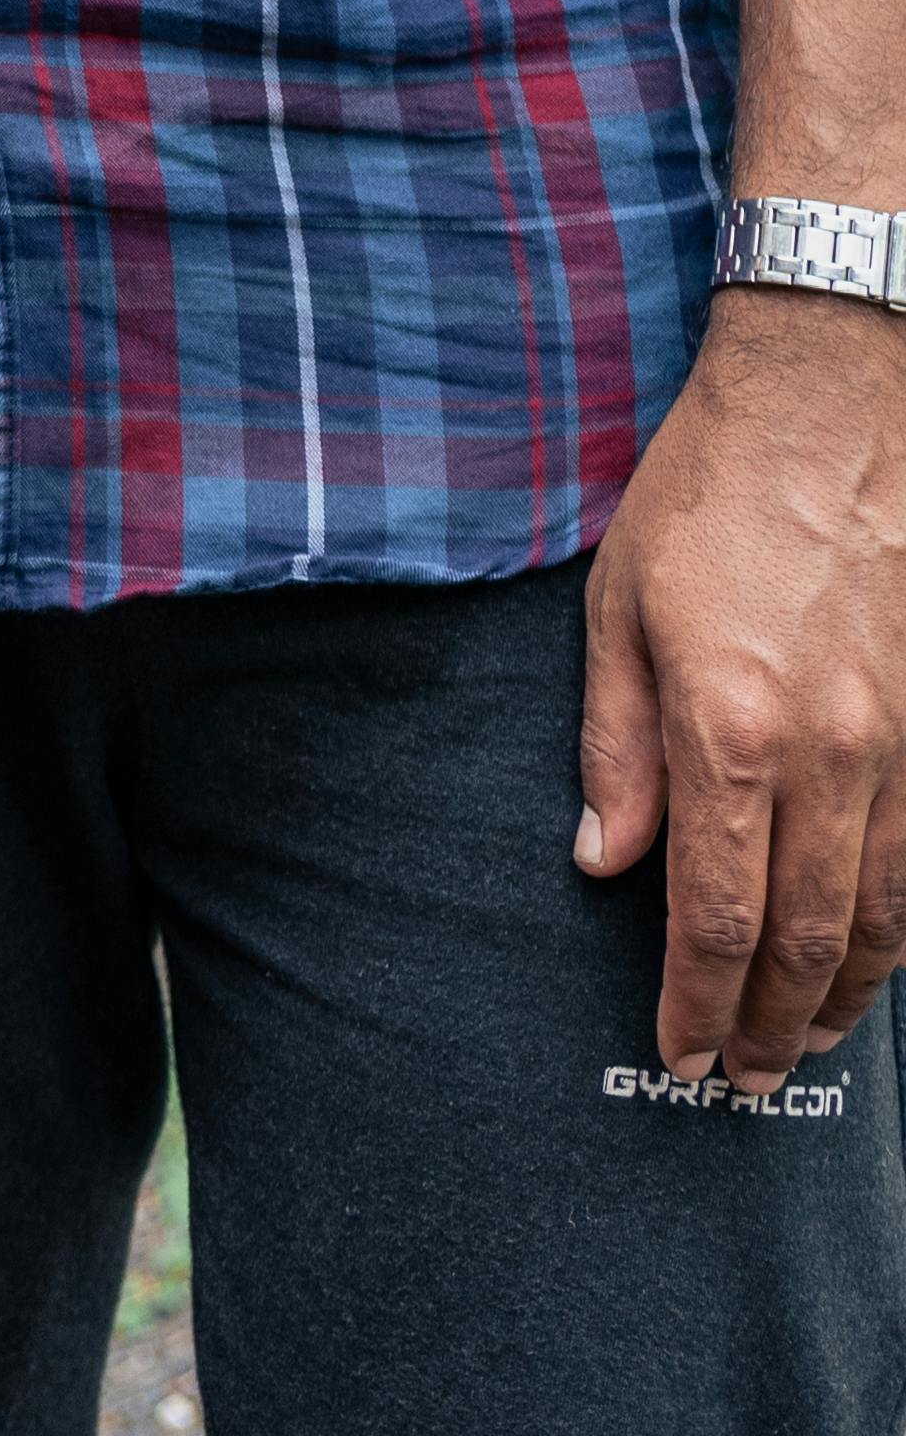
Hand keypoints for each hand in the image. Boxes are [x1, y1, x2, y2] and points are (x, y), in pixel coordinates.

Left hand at [581, 291, 905, 1090]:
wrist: (829, 403)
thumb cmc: (708, 494)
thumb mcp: (619, 604)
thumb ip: (614, 745)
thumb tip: (604, 862)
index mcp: (730, 730)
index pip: (716, 916)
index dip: (697, 1002)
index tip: (677, 1053)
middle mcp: (830, 757)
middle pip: (809, 939)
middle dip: (774, 1026)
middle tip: (743, 1077)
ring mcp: (902, 745)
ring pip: (885, 917)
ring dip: (847, 995)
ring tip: (809, 1041)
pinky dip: (900, 927)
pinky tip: (871, 952)